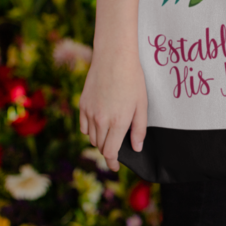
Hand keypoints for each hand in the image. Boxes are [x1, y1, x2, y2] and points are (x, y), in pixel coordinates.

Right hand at [79, 44, 147, 171]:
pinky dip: (91, 130)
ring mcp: (89, 113)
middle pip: (101, 146)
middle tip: (116, 148)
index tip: (116, 166)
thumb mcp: (142, 105)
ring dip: (100, 140)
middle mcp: (101, 120)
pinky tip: (99, 123)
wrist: (113, 58)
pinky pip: (84, 126)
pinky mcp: (82, 105)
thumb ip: (139, 129)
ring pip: (92, 137)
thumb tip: (136, 148)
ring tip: (110, 132)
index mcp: (118, 122)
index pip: (111, 152)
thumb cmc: (132, 79)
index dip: (113, 162)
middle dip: (109, 151)